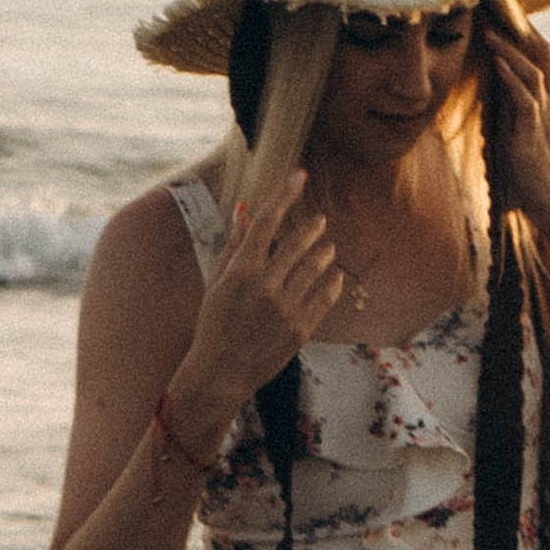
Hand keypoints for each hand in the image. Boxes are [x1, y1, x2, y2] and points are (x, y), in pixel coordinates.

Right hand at [188, 184, 341, 407]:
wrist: (220, 373)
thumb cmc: (214, 324)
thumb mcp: (218, 282)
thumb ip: (235, 245)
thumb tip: (245, 210)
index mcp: (240, 272)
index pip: (267, 222)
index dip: (284, 196)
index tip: (299, 177)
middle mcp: (265, 287)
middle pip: (297, 244)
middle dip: (312, 228)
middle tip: (319, 221)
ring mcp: (285, 309)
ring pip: (315, 268)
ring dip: (324, 254)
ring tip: (328, 247)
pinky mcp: (301, 329)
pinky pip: (325, 297)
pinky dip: (332, 282)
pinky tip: (334, 276)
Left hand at [483, 19, 549, 282]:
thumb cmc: (537, 178)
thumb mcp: (523, 138)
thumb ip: (512, 115)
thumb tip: (493, 99)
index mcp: (548, 104)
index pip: (541, 57)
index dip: (525, 30)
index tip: (504, 6)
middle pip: (540, 55)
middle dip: (518, 28)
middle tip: (495, 2)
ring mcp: (545, 121)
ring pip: (533, 73)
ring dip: (510, 49)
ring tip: (489, 27)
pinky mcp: (533, 138)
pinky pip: (526, 102)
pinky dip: (512, 80)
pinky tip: (498, 63)